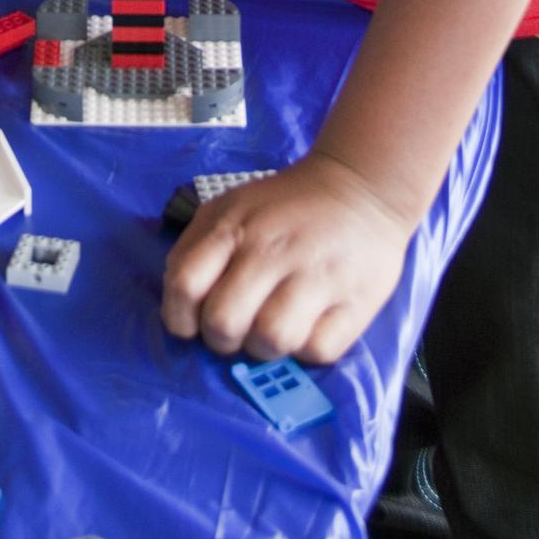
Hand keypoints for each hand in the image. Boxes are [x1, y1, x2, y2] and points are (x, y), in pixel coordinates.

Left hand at [161, 152, 411, 363]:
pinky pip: (317, 351)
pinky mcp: (354, 303)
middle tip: (238, 329)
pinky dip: (308, 349)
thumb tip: (179, 304)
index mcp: (232, 227)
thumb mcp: (230, 208)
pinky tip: (309, 325)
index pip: (184, 285)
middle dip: (222, 339)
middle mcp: (270, 250)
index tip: (192, 324)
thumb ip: (196, 249)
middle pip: (223, 324)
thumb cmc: (284, 207)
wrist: (359, 188)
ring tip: (273, 328)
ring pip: (270, 341)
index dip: (179, 318)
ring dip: (265, 348)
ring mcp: (314, 276)